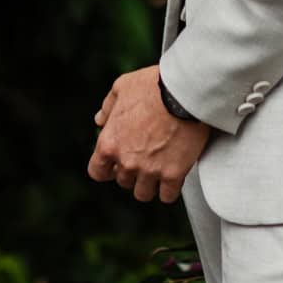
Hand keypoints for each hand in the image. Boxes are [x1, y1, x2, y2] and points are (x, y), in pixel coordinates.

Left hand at [88, 65, 208, 203]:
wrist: (184, 92)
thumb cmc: (152, 86)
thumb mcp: (122, 87)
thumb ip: (108, 106)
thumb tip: (100, 120)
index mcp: (109, 143)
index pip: (97, 172)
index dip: (106, 169)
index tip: (116, 164)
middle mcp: (126, 161)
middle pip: (123, 182)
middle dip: (132, 172)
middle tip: (144, 158)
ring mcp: (150, 171)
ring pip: (143, 194)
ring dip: (149, 184)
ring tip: (158, 169)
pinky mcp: (174, 175)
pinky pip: (167, 196)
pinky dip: (170, 189)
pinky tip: (174, 175)